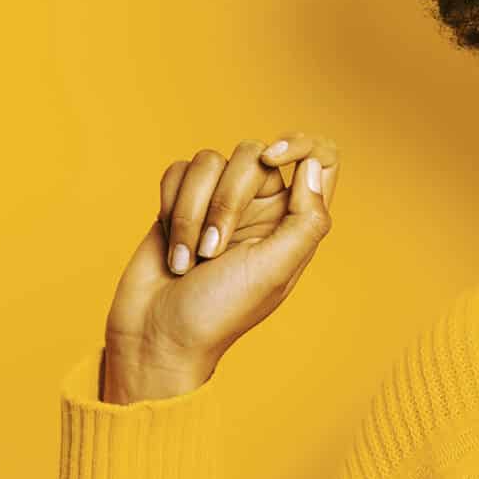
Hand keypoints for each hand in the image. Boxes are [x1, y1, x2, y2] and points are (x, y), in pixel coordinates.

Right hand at [100, 131, 340, 394]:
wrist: (156, 334)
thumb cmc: (219, 311)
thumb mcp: (275, 270)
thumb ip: (306, 219)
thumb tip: (312, 165)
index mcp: (295, 222)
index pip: (322, 158)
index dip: (302, 143)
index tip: (273, 157)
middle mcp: (262, 206)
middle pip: (251, 154)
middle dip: (225, 201)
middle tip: (213, 252)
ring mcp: (219, 203)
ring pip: (208, 161)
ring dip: (190, 212)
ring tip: (187, 259)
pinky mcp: (180, 203)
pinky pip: (177, 171)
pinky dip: (170, 206)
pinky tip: (170, 245)